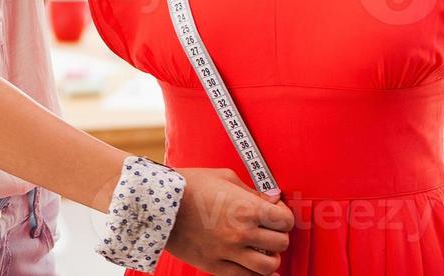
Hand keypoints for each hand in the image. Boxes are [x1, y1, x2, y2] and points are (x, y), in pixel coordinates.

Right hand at [165, 168, 293, 274]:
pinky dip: (255, 275)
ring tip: (262, 250)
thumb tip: (273, 199)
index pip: (285, 221)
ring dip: (270, 258)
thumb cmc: (189, 185)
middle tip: (269, 231)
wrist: (157, 202)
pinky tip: (254, 267)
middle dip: (278, 236)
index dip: (285, 217)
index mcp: (247, 209)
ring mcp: (228, 252)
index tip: (278, 215)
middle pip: (281, 244)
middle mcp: (242, 233)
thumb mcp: (225, 177)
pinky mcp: (214, 265)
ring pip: (268, 267)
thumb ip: (252, 191)